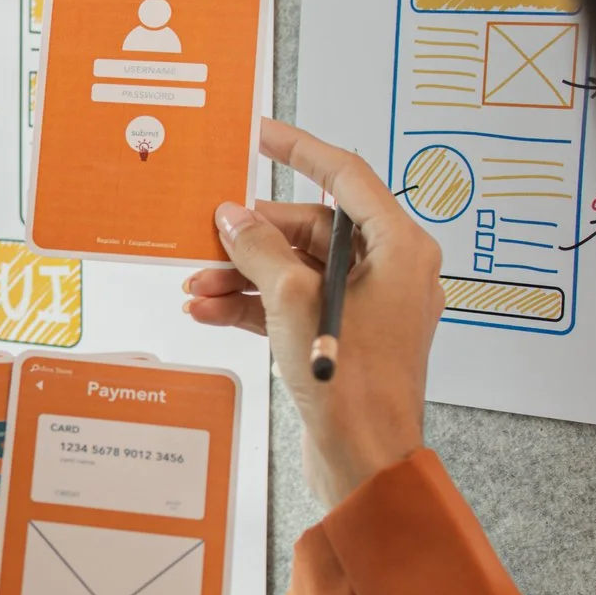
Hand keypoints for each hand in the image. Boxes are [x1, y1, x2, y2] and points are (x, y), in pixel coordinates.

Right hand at [183, 118, 444, 506]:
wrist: (364, 460)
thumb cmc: (353, 386)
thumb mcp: (293, 301)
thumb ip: (259, 251)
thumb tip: (234, 218)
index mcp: (398, 249)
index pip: (346, 177)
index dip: (299, 150)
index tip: (261, 134)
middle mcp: (389, 272)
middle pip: (312, 230)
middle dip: (252, 236)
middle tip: (207, 237)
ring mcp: (367, 308)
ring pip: (296, 270)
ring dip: (243, 275)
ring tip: (197, 286)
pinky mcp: (343, 338)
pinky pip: (293, 305)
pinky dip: (253, 305)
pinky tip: (210, 310)